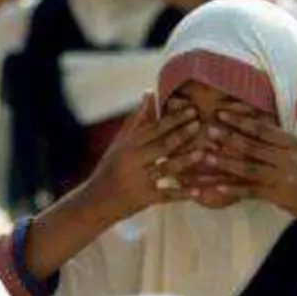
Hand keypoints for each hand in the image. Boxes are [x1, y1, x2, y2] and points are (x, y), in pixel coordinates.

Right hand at [86, 93, 196, 220]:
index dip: (173, 119)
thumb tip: (150, 92)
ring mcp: (138, 181)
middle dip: (181, 135)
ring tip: (202, 153)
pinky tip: (197, 191)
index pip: (153, 129)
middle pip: (160, 146)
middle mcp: (132, 161)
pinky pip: (165, 195)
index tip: (191, 109)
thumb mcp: (120, 143)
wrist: (95, 202)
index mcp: (127, 145)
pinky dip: (181, 194)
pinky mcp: (144, 200)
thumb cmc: (110, 169)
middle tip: (199, 124)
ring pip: (165, 169)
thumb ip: (137, 120)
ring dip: (184, 161)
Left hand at [199, 102, 296, 226]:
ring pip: (248, 168)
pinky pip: (252, 191)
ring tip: (205, 156)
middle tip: (208, 130)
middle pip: (253, 146)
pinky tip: (217, 187)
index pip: (265, 129)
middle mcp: (288, 160)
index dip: (242, 120)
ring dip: (225, 162)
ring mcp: (282, 179)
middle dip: (229, 137)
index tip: (223, 113)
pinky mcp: (278, 197)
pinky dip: (234, 189)